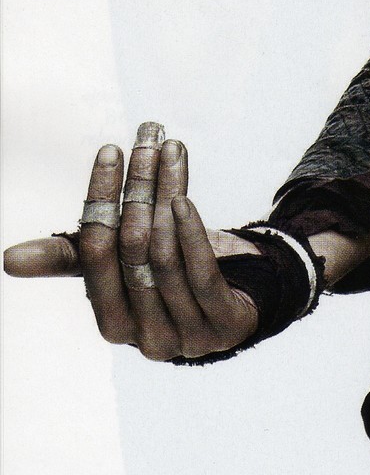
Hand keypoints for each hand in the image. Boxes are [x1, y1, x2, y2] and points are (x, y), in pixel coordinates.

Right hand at [3, 121, 260, 361]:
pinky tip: (183, 198)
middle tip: (147, 136)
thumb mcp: (124, 266)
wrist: (241, 300)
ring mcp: (189, 337)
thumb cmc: (168, 277)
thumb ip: (76, 257)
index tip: (110, 150)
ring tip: (170, 149)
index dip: (99, 200)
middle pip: (133, 249)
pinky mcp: (226, 327)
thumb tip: (6, 261)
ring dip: (167, 194)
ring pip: (167, 256)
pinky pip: (202, 275)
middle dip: (138, 186)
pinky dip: (192, 233)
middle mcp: (147, 339)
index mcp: (112, 325)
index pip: (94, 255)